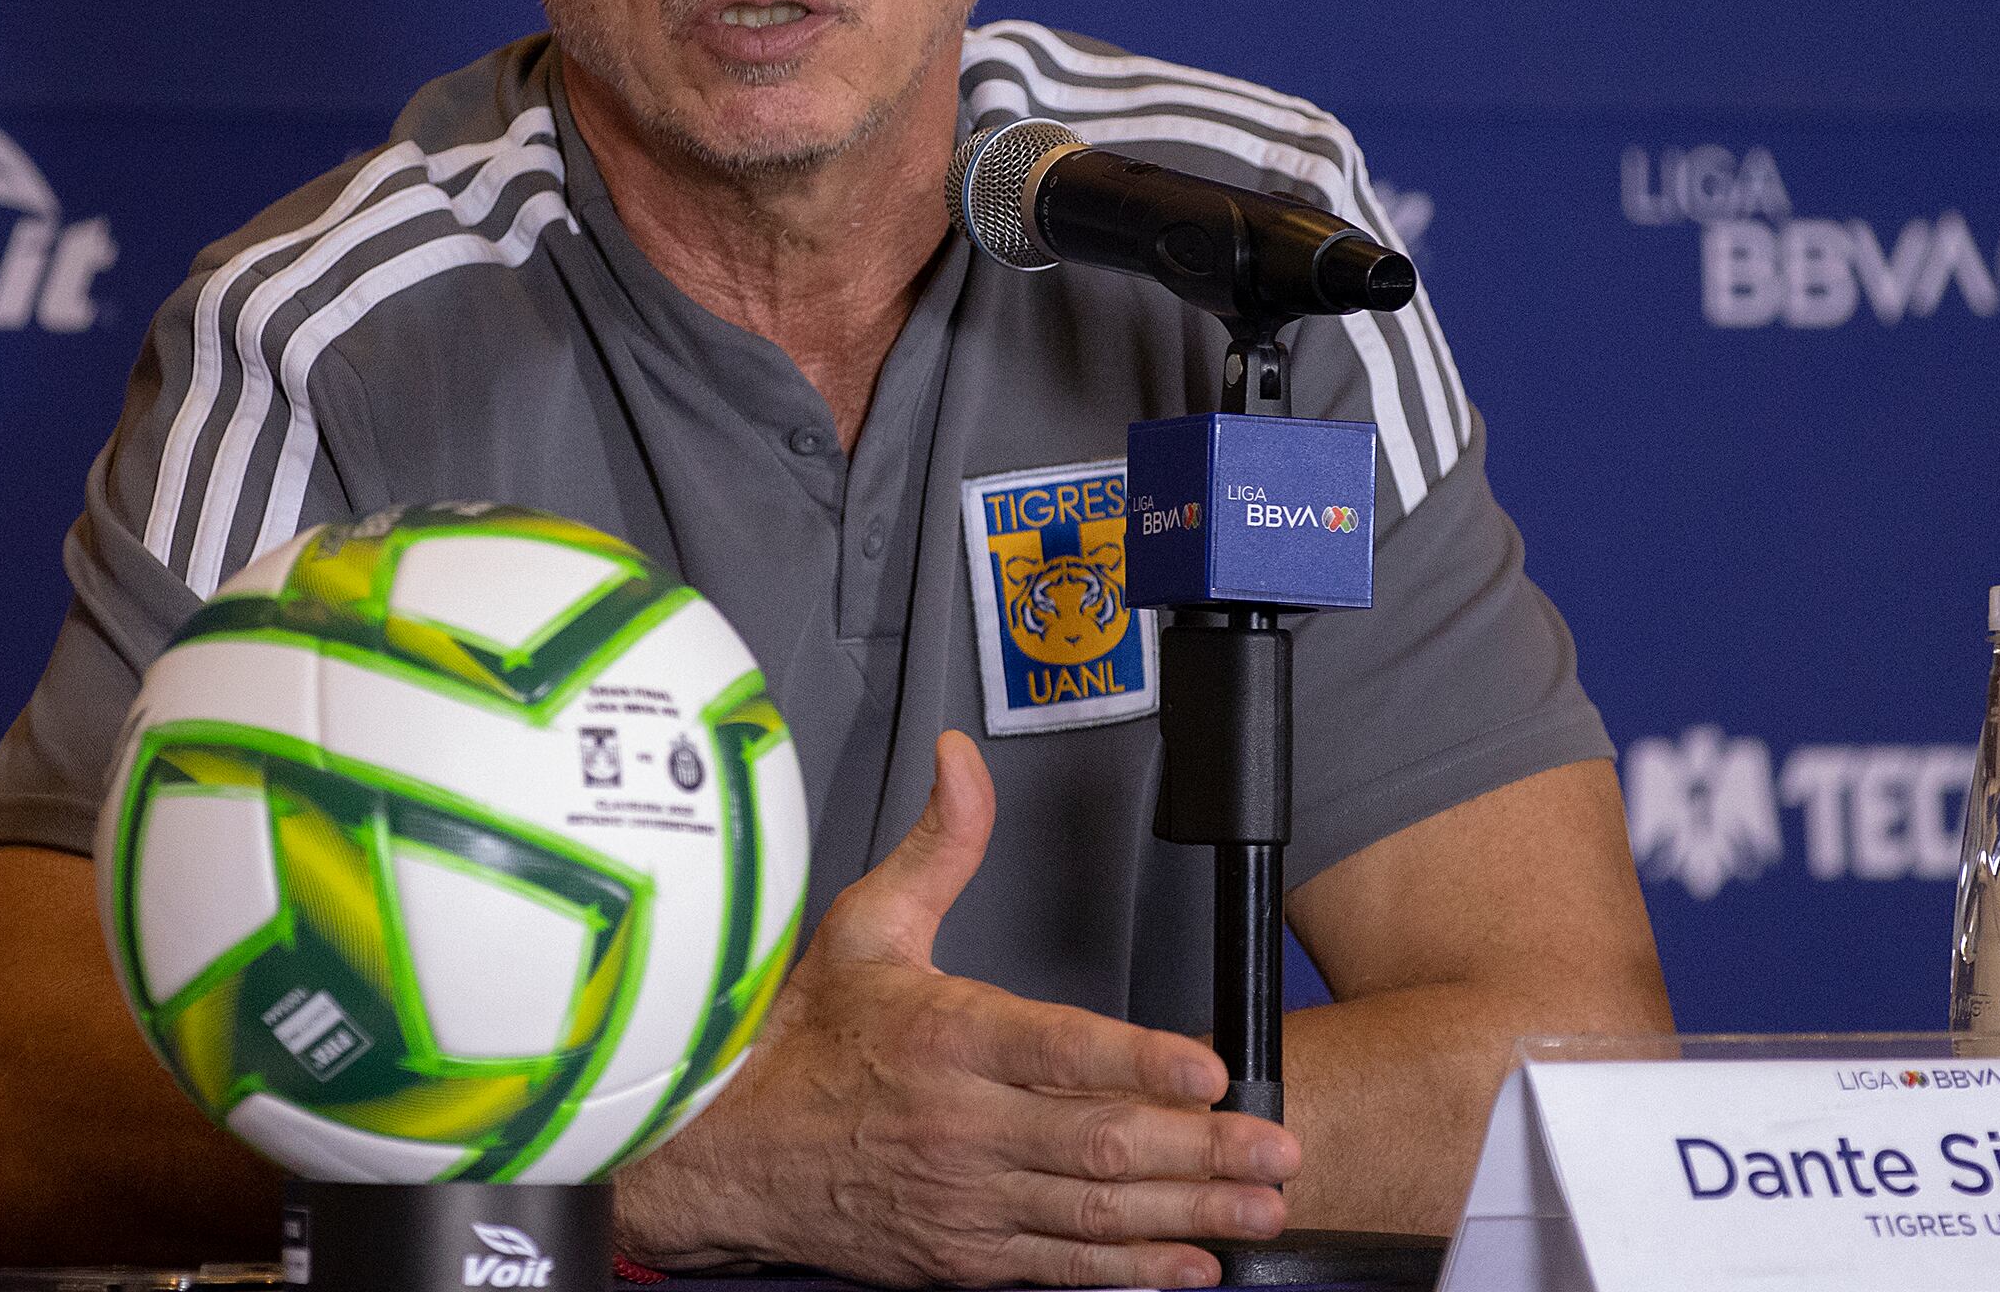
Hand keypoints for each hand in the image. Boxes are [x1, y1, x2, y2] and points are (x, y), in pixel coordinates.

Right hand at [613, 731, 1299, 1285]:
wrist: (722, 1152)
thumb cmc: (799, 1040)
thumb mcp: (866, 924)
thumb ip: (941, 845)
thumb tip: (962, 760)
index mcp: (947, 1038)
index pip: (1060, 1050)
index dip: (1141, 1062)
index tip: (1211, 1069)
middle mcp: (962, 1125)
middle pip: (1099, 1142)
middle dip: (1202, 1149)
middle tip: (1278, 1145)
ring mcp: (965, 1197)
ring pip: (1093, 1211)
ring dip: (1189, 1210)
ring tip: (1261, 1202)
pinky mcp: (961, 1254)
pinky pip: (1060, 1268)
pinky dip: (1131, 1272)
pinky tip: (1191, 1265)